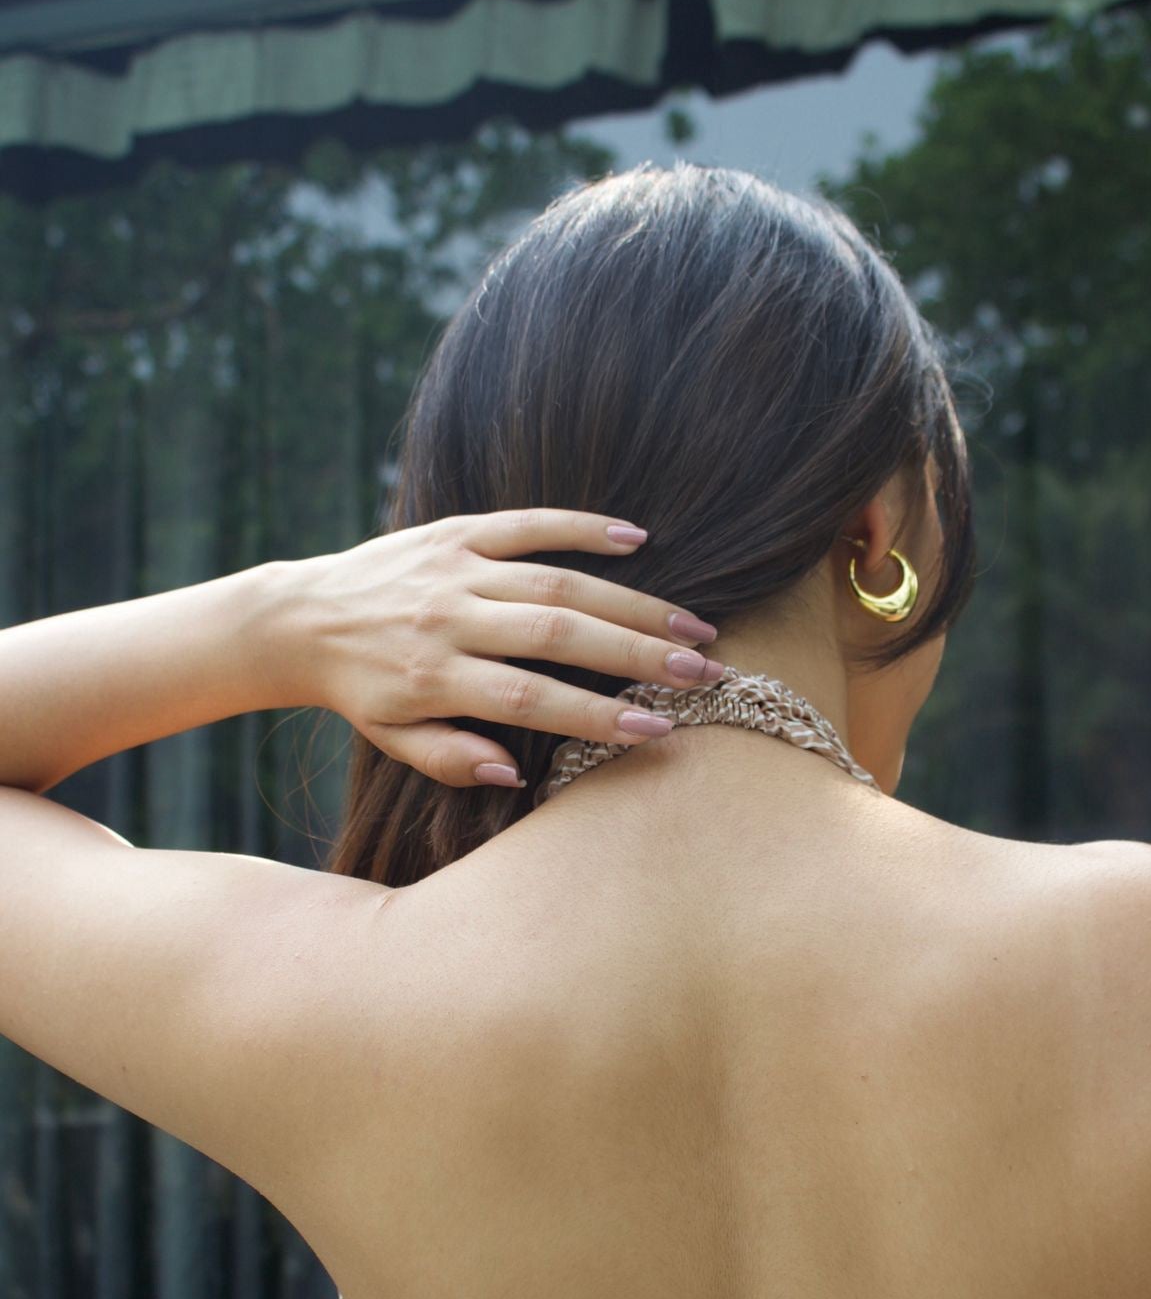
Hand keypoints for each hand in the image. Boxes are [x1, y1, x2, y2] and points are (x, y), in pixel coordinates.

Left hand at [288, 508, 723, 787]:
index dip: (594, 715)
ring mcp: (454, 569)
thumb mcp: (394, 739)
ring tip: (691, 626)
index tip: (655, 730)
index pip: (528, 699)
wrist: (299, 618)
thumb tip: (516, 774)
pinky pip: (525, 524)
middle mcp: (447, 619)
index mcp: (433, 677)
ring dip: (631, 601)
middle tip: (703, 673)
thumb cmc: (361, 691)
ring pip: (556, 581)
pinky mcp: (454, 532)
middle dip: (637, 654)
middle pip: (558, 635)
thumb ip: (452, 758)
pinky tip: (638, 537)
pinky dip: (581, 527)